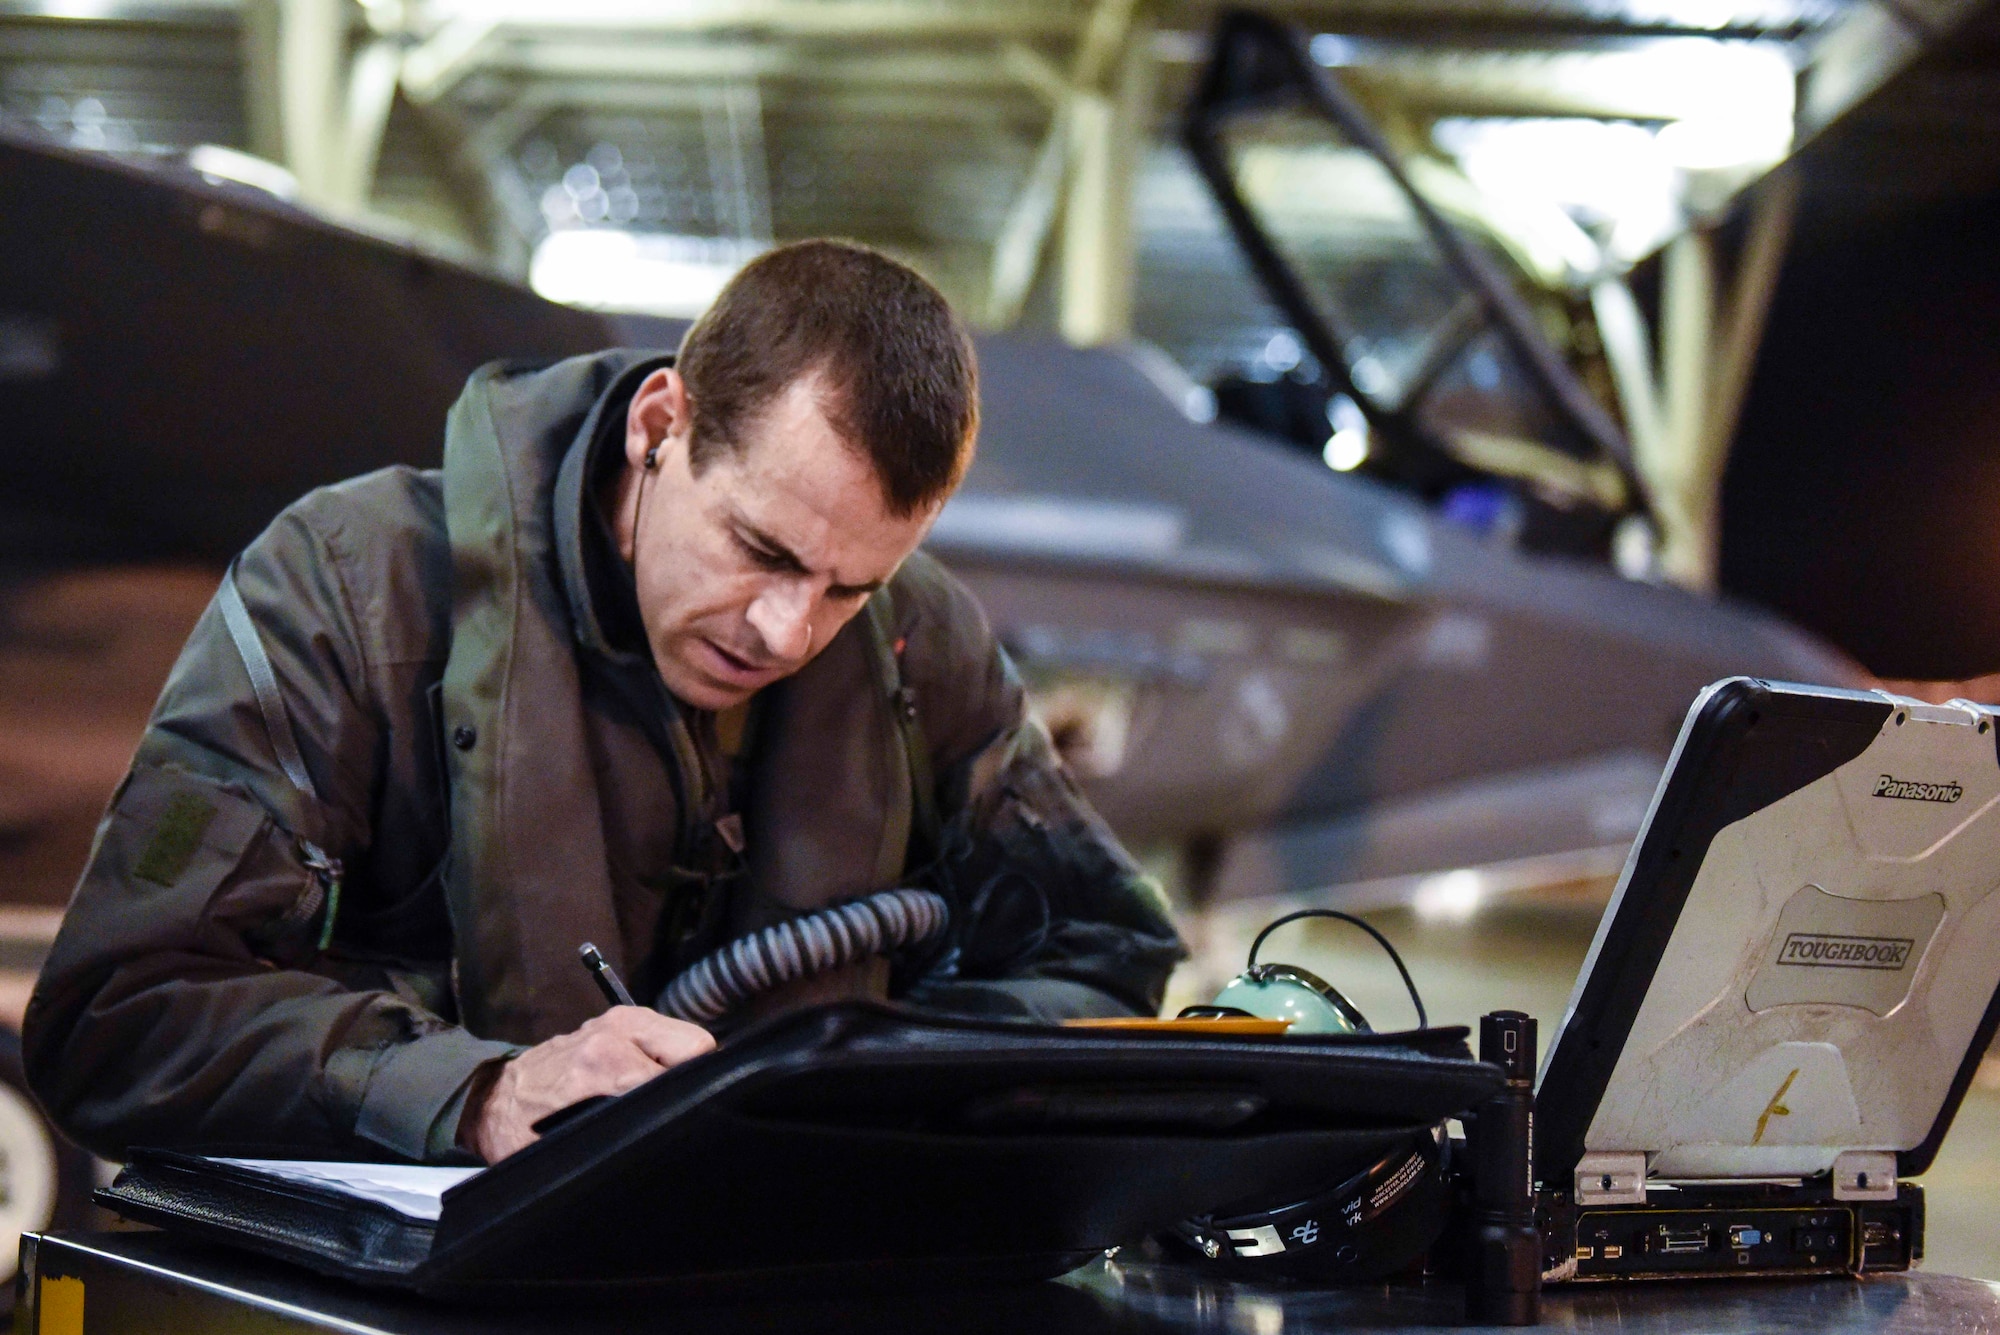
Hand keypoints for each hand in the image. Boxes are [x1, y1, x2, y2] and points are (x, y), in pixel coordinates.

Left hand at [462, 1007, 713, 1161]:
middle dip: (691, 1078)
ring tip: (653, 1096)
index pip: (685, 1072)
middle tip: (668, 1108)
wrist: (491, 1099)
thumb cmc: (523, 1130)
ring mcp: (619, 1019)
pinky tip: (644, 1079)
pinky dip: (666, 1056)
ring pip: (687, 1038)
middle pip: (696, 1045)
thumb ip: (620, 1135)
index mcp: (605, 1062)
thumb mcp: (571, 1148)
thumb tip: (661, 1140)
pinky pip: (667, 1033)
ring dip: (679, 1067)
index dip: (690, 1102)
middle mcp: (616, 1031)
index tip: (680, 1122)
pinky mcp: (620, 1017)